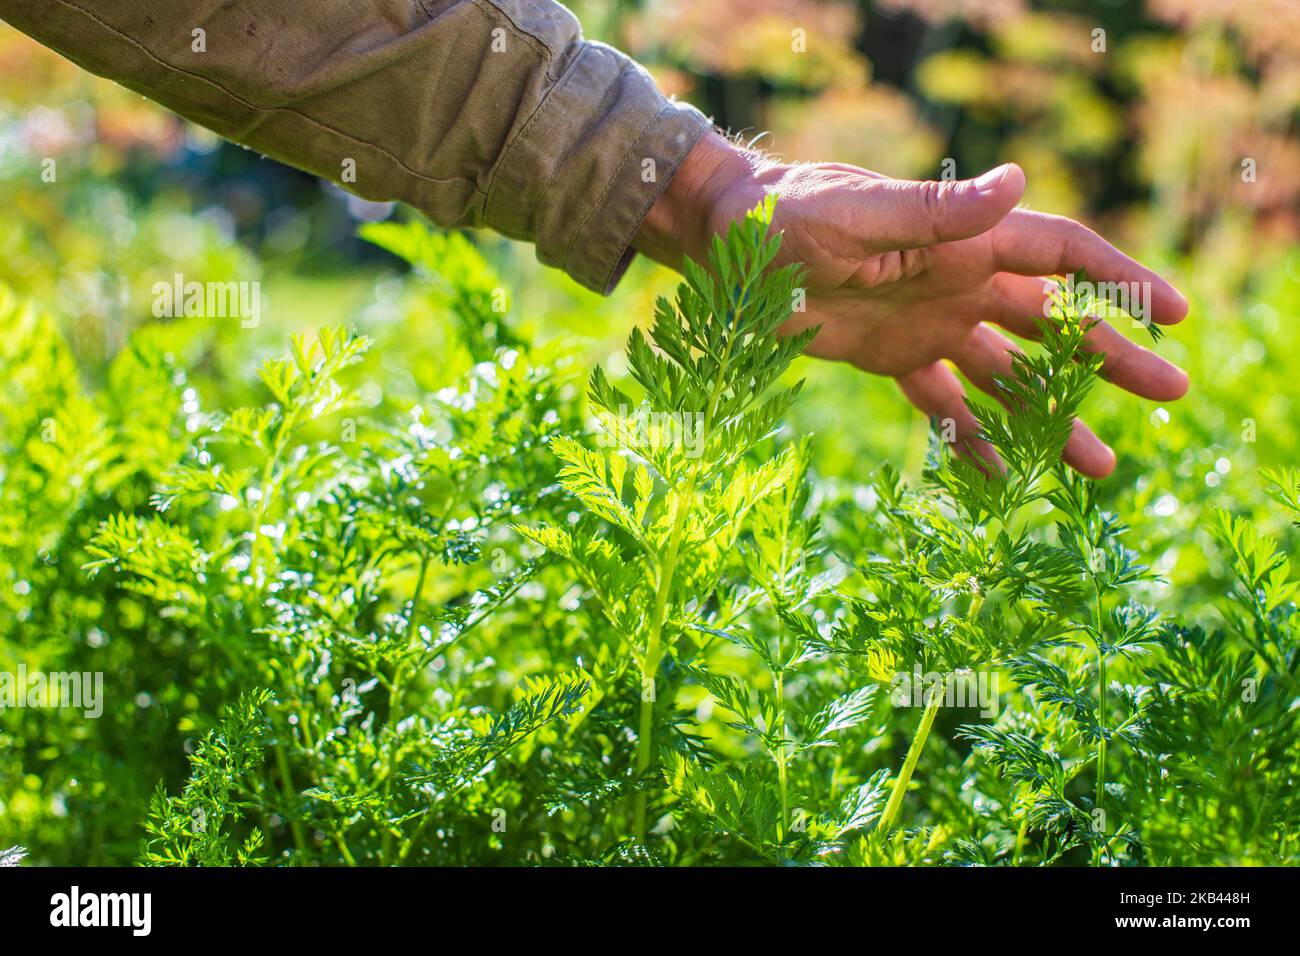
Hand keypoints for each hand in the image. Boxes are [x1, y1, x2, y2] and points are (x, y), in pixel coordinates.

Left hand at [635, 133, 1189, 477]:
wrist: (725, 246)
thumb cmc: (784, 216)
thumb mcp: (855, 215)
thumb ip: (931, 212)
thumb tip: (1016, 181)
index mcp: (963, 242)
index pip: (1062, 256)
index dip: (1121, 281)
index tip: (1174, 313)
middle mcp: (960, 284)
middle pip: (1054, 324)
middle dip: (1111, 357)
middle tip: (1172, 393)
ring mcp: (930, 324)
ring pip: (1009, 377)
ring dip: (1052, 419)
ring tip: (1100, 468)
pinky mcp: (893, 359)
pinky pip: (943, 407)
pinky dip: (971, 442)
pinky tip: (1004, 481)